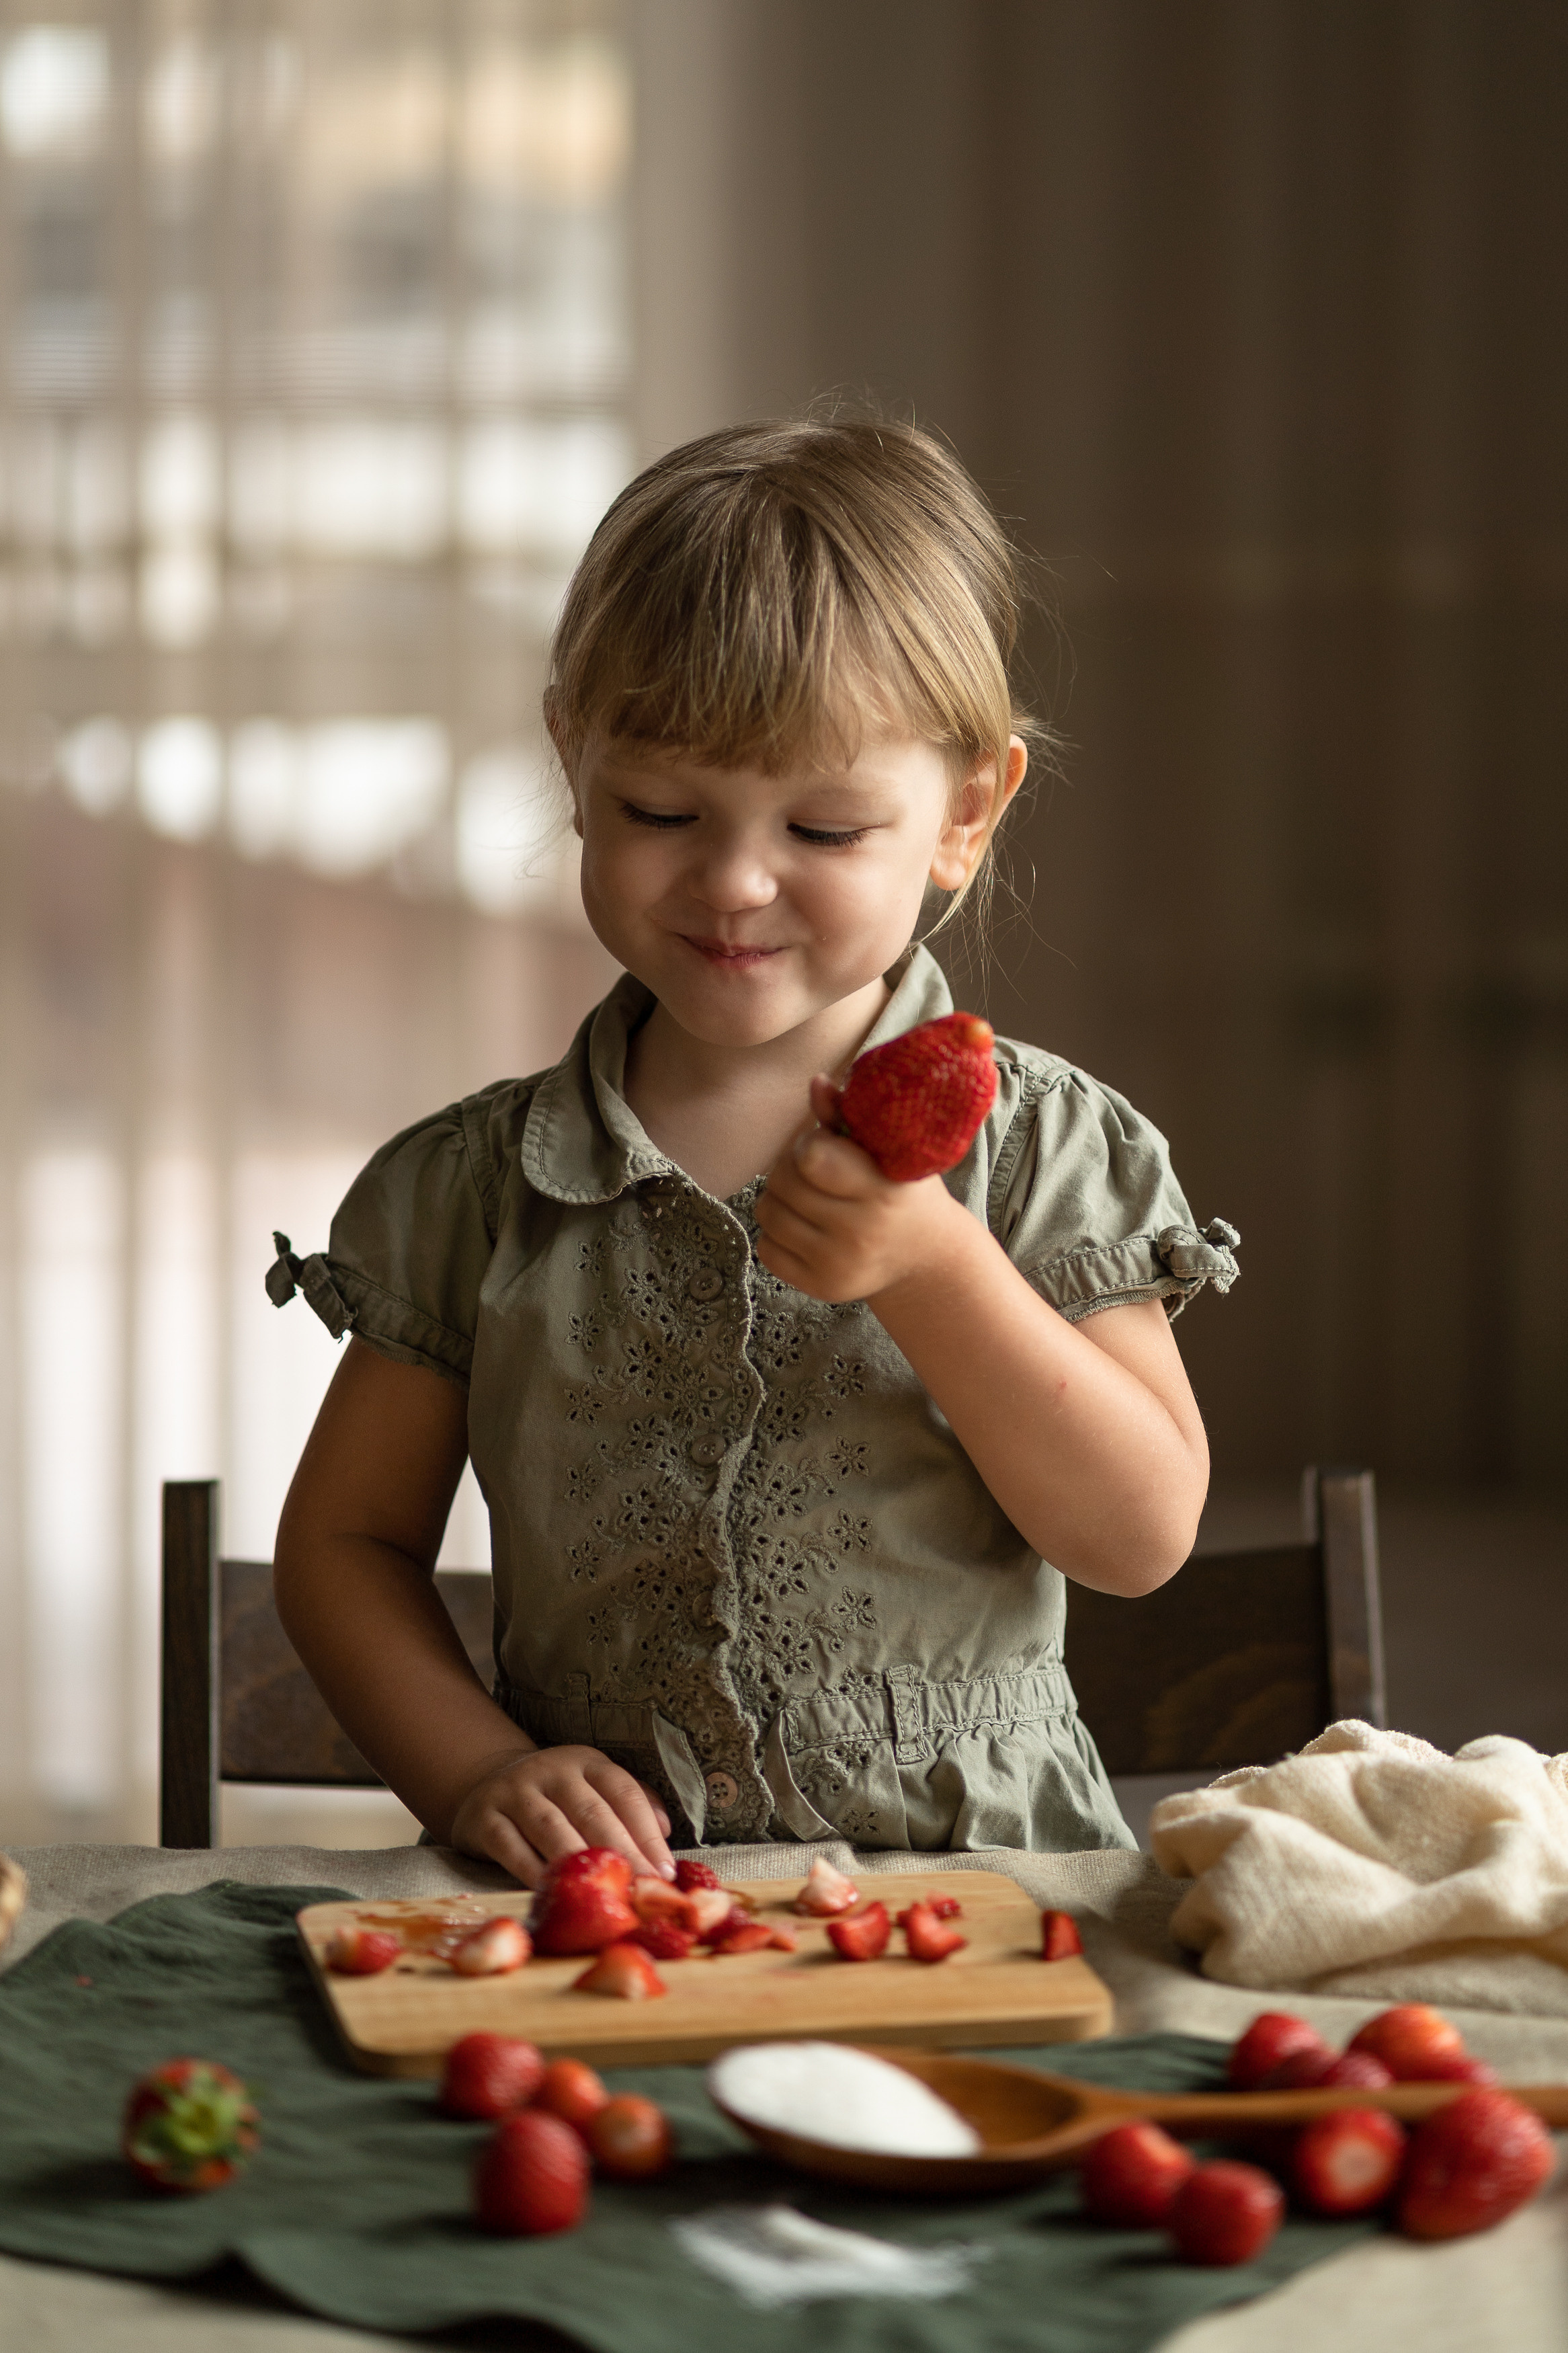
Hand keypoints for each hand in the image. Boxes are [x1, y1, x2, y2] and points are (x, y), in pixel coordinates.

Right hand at [448, 1743, 674, 1889]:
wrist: (486, 1783)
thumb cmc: (555, 1796)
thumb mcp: (593, 1787)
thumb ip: (631, 1804)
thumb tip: (665, 1830)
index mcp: (586, 1762)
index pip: (624, 1792)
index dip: (647, 1833)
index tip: (666, 1871)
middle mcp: (552, 1771)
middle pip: (591, 1812)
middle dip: (621, 1854)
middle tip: (642, 1889)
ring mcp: (516, 1792)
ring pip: (552, 1829)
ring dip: (580, 1864)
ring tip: (602, 1895)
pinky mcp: (485, 1818)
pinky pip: (511, 1848)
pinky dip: (533, 1872)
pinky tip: (554, 1893)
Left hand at [754, 1076, 966, 1302]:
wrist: (923, 1256)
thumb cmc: (901, 1190)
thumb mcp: (887, 1150)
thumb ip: (848, 1116)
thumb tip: (816, 1083)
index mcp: (881, 1190)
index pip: (810, 1156)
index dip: (808, 1143)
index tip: (825, 1145)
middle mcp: (861, 1233)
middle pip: (783, 1182)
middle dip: (789, 1167)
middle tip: (812, 1169)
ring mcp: (838, 1264)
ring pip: (768, 1213)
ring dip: (779, 1197)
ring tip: (807, 1195)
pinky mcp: (820, 1287)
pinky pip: (765, 1249)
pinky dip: (777, 1232)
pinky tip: (805, 1226)